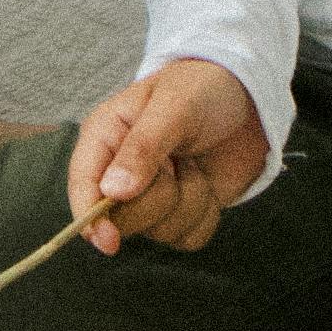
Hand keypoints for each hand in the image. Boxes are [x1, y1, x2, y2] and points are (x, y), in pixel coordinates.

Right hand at [65, 55, 272, 255]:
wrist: (249, 98)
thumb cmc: (202, 88)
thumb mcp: (174, 106)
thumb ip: (143, 147)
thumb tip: (112, 192)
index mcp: (105, 137)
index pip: (82, 186)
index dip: (90, 217)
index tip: (110, 242)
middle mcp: (120, 172)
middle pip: (123, 219)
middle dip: (160, 198)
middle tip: (179, 161)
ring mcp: (151, 196)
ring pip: (160, 232)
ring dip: (189, 201)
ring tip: (194, 163)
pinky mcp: (180, 213)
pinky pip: (188, 239)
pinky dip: (206, 216)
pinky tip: (206, 183)